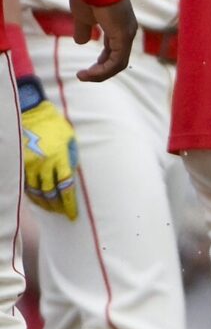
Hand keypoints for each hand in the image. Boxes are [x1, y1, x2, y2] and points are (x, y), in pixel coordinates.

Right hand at [19, 89, 77, 219]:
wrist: (32, 114)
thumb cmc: (55, 125)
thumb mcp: (70, 138)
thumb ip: (72, 156)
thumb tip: (72, 174)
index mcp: (60, 157)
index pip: (66, 186)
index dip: (69, 203)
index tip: (73, 214)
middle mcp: (44, 163)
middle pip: (50, 193)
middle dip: (57, 206)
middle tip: (62, 213)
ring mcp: (29, 164)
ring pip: (36, 191)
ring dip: (44, 203)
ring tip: (51, 209)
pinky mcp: (20, 163)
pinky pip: (25, 184)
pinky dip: (31, 195)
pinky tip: (36, 200)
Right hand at [69, 0, 134, 82]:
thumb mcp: (83, 17)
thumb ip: (84, 30)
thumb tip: (81, 42)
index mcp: (119, 25)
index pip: (115, 50)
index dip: (102, 61)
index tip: (88, 68)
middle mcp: (127, 31)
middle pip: (118, 58)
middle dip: (101, 70)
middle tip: (86, 75)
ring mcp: (127, 34)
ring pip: (118, 63)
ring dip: (100, 73)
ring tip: (84, 76)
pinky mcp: (124, 36)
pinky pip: (116, 61)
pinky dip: (103, 70)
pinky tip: (89, 73)